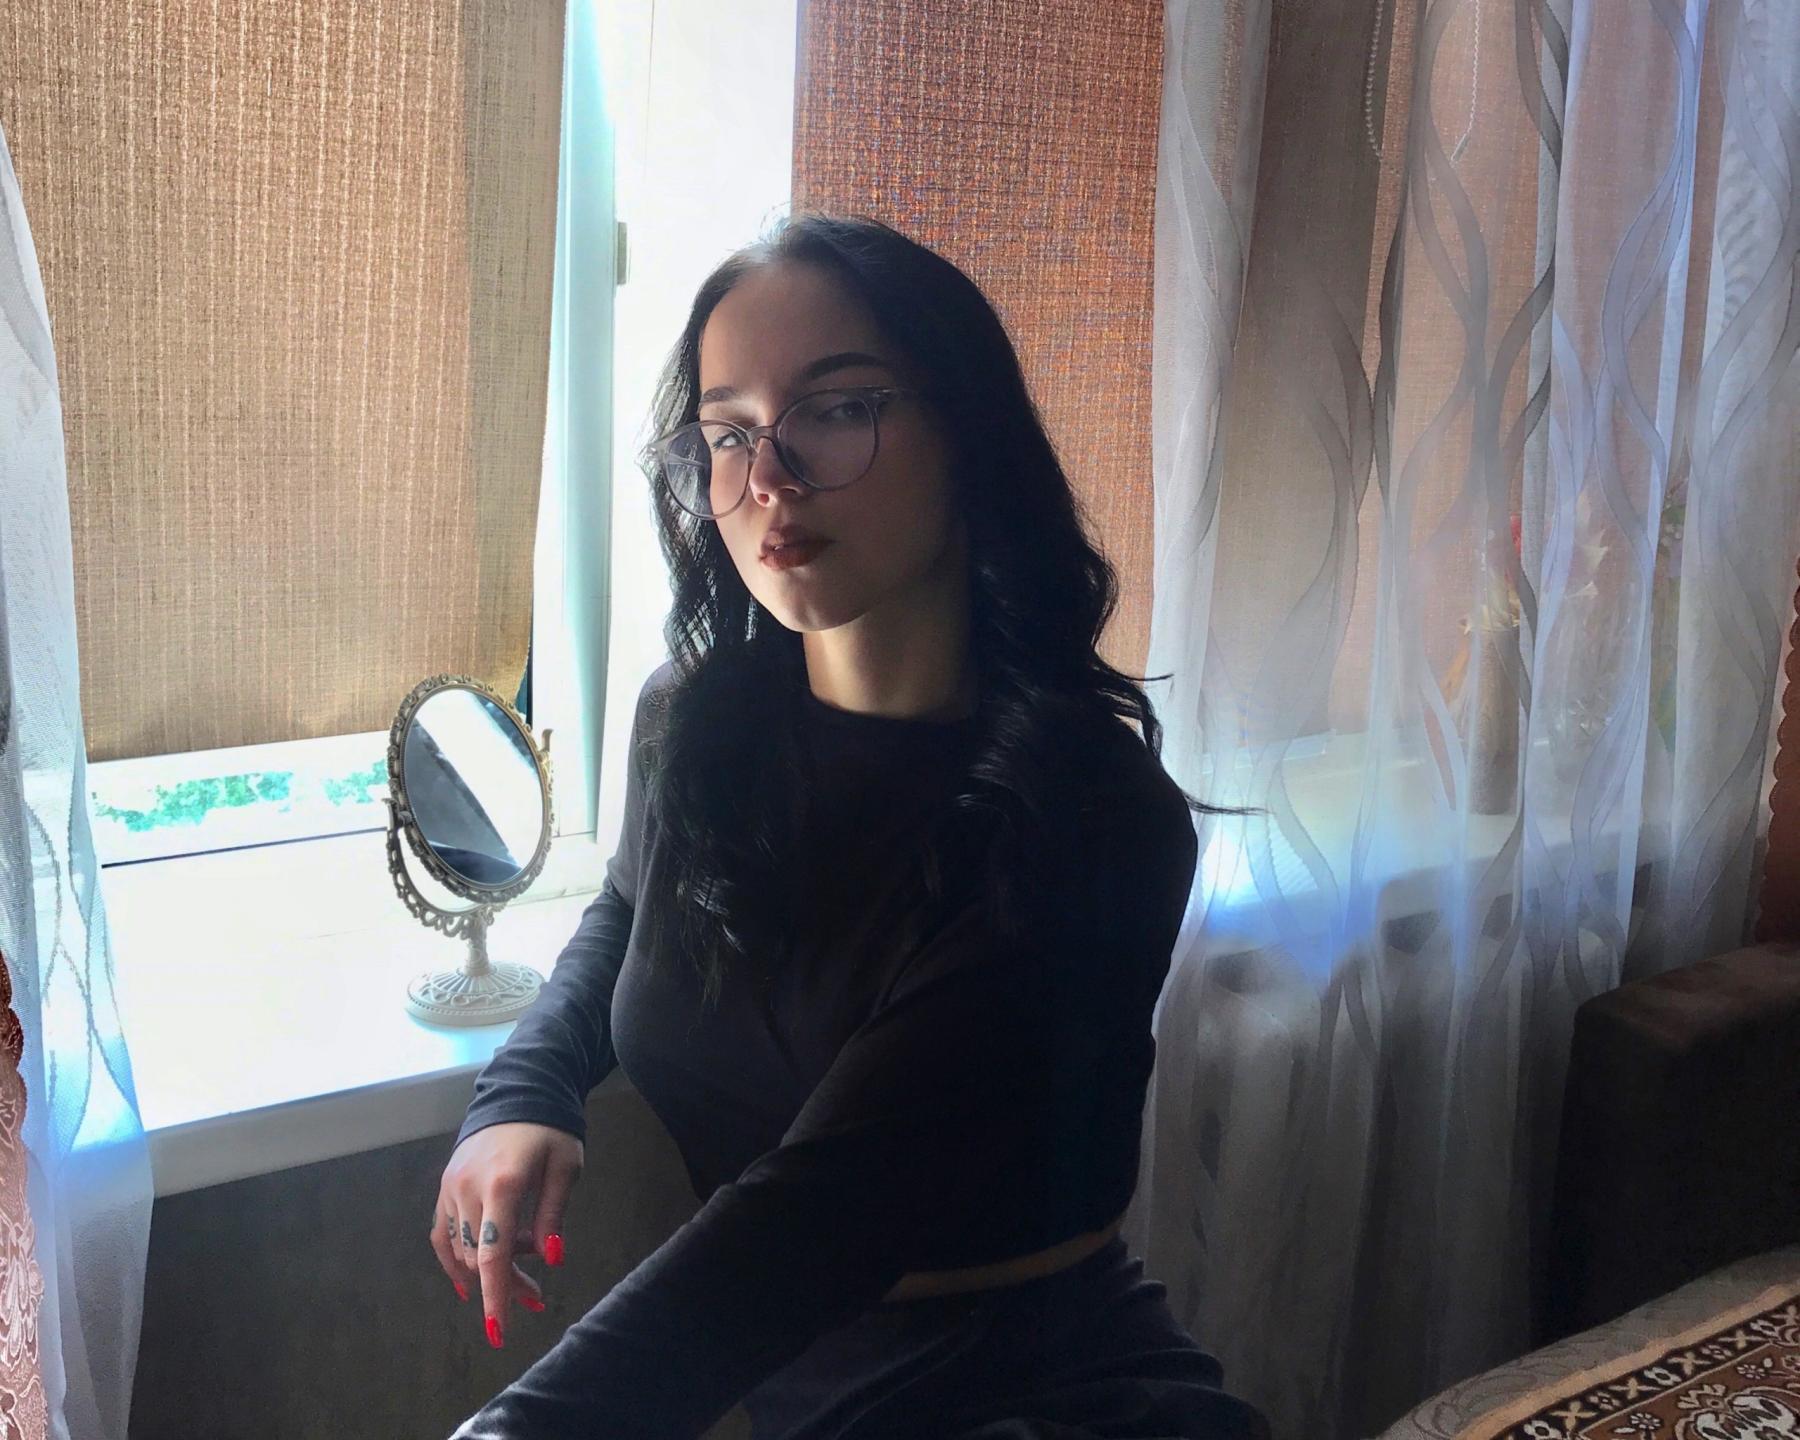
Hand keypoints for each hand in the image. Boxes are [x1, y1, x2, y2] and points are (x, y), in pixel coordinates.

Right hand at [431, 1122, 583, 1347]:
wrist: (518, 1093)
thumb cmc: (550, 1130)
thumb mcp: (565, 1168)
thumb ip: (554, 1214)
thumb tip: (550, 1260)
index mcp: (502, 1185)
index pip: (493, 1253)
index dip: (496, 1296)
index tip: (498, 1332)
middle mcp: (468, 1190)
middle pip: (480, 1258)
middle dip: (506, 1284)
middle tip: (537, 1296)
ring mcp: (450, 1189)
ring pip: (462, 1250)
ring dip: (489, 1270)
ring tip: (524, 1273)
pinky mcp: (445, 1187)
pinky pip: (443, 1235)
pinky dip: (455, 1259)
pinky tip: (471, 1281)